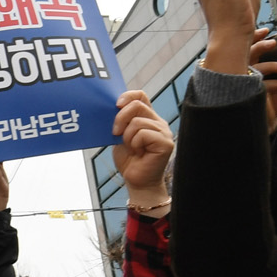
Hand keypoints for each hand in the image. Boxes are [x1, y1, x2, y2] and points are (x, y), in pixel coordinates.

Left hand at [111, 90, 173, 209]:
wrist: (136, 181)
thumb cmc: (129, 160)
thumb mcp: (120, 136)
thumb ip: (120, 121)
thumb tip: (111, 107)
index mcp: (148, 117)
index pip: (141, 95)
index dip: (127, 96)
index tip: (116, 105)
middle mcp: (158, 122)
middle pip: (137, 105)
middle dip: (120, 118)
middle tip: (116, 133)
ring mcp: (164, 132)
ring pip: (137, 121)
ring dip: (127, 137)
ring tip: (132, 148)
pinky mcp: (165, 143)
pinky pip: (143, 134)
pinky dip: (135, 144)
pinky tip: (139, 153)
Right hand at [249, 28, 276, 129]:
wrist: (268, 121)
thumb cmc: (271, 100)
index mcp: (246, 66)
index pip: (246, 48)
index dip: (254, 37)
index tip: (266, 31)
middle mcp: (242, 72)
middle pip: (247, 53)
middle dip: (261, 45)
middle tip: (274, 43)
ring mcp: (245, 83)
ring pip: (256, 67)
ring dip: (273, 65)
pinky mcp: (251, 95)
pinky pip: (264, 84)